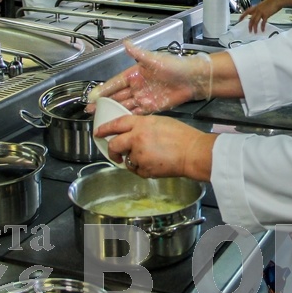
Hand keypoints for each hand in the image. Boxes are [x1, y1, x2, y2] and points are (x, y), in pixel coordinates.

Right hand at [86, 41, 211, 113]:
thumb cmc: (175, 66)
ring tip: (100, 117)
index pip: (115, 83)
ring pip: (124, 105)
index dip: (103, 89)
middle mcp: (137, 85)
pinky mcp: (152, 106)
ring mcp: (144, 97)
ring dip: (113, 111)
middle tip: (90, 110)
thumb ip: (138, 53)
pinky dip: (127, 117)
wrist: (192, 79)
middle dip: (104, 103)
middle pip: (116, 96)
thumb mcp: (154, 59)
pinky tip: (119, 121)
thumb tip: (126, 43)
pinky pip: (137, 113)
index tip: (92, 96)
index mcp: (135, 73)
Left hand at [95, 114, 214, 180]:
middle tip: (114, 154)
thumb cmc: (183, 136)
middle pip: (114, 145)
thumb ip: (144, 126)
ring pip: (127, 160)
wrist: (193, 152)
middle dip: (112, 151)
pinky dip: (143, 169)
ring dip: (133, 161)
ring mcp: (139, 155)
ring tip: (150, 158)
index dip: (105, 128)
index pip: (117, 124)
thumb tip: (134, 132)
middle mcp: (136, 138)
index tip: (98, 132)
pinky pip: (138, 171)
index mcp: (141, 124)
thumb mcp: (161, 122)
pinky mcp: (144, 169)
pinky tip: (155, 164)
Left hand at [239, 0, 280, 32]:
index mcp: (256, 7)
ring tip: (255, 32)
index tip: (239, 20)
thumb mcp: (263, 5)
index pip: (247, 12)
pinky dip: (262, 27)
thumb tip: (259, 13)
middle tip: (249, 30)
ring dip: (254, 28)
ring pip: (255, 21)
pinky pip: (263, 22)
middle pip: (251, 19)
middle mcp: (257, 9)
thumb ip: (260, 9)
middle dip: (250, 26)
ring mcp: (261, 12)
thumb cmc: (273, 1)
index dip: (242, 16)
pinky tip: (262, 30)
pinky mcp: (266, 14)